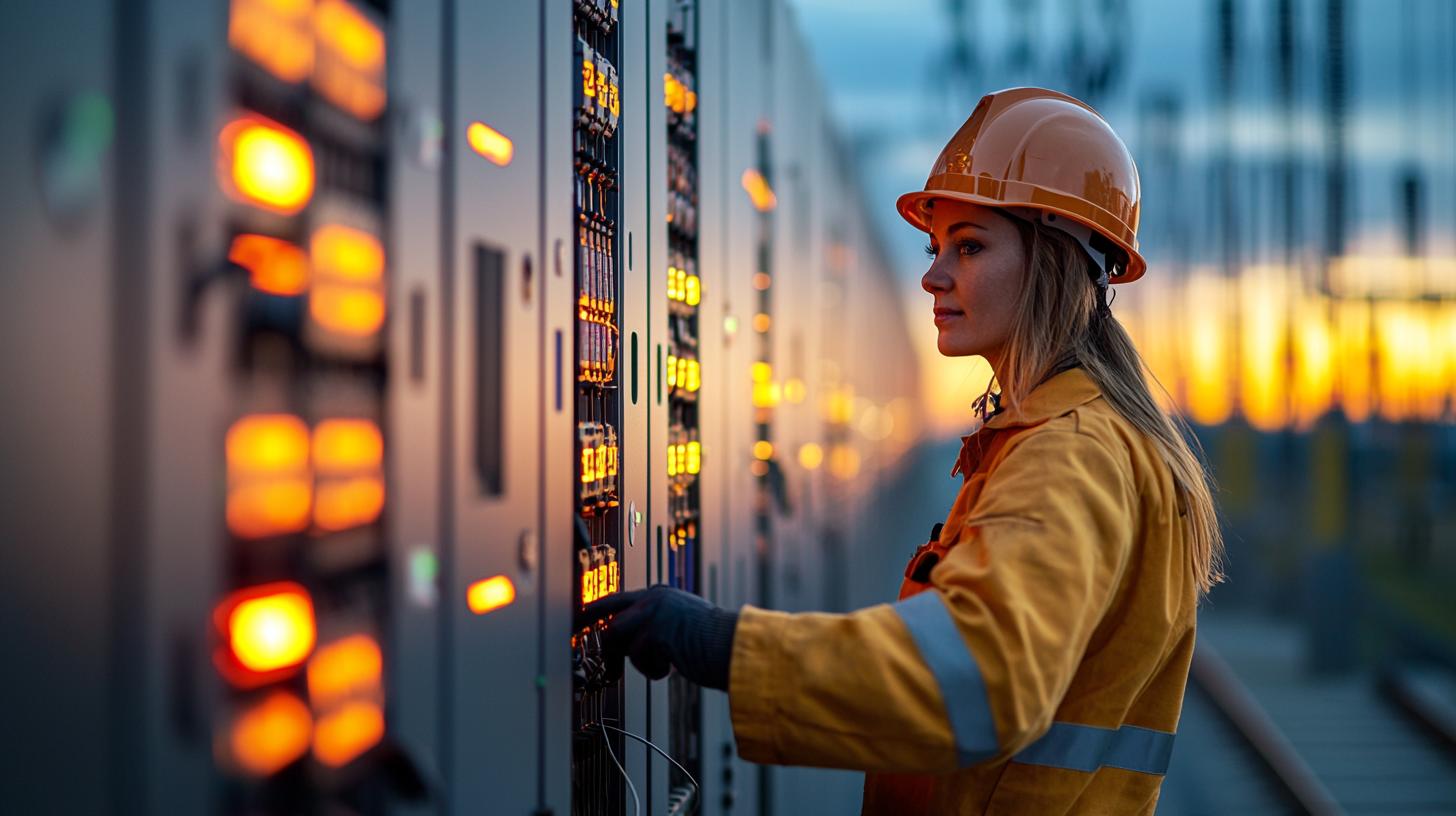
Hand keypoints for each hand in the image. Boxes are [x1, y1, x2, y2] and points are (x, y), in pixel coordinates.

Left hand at [576, 585, 738, 690]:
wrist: (735, 647)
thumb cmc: (713, 643)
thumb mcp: (678, 624)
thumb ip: (653, 625)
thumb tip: (624, 643)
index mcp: (659, 593)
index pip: (615, 600)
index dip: (593, 613)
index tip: (576, 622)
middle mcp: (654, 597)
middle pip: (610, 619)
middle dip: (603, 643)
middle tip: (601, 663)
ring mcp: (654, 612)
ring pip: (620, 640)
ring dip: (635, 661)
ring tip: (661, 666)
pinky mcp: (656, 631)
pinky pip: (638, 658)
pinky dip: (653, 670)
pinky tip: (674, 667)